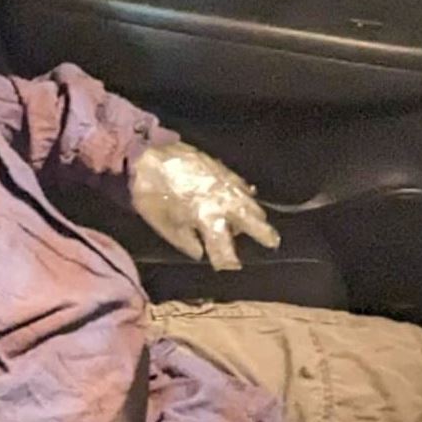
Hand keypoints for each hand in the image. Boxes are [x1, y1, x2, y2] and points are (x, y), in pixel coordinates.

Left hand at [131, 142, 280, 271]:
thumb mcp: (165, 226)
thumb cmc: (152, 195)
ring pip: (251, 202)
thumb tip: (200, 252)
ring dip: (256, 215)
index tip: (230, 265)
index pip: (226, 250)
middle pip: (253, 223)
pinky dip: (245, 194)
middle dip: (264, 235)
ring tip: (258, 221)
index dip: (228, 261)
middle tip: (272, 242)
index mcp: (208, 221)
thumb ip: (186, 242)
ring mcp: (226, 184)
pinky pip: (242, 186)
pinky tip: (245, 196)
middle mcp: (224, 204)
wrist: (149, 156)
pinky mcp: (223, 169)